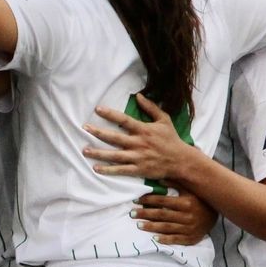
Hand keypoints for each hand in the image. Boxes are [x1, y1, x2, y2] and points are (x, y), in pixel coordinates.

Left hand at [82, 93, 196, 181]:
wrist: (181, 161)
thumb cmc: (171, 139)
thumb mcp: (164, 120)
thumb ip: (151, 108)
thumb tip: (138, 96)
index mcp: (144, 130)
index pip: (124, 120)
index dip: (110, 114)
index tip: (97, 109)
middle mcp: (139, 143)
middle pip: (115, 138)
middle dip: (98, 133)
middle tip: (84, 128)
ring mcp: (138, 157)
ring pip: (114, 155)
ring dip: (99, 153)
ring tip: (84, 150)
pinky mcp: (139, 169)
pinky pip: (121, 170)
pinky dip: (108, 170)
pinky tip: (96, 168)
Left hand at [133, 185, 217, 245]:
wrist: (216, 216)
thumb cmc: (199, 200)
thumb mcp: (189, 190)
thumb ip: (175, 183)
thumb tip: (158, 178)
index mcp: (186, 203)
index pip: (163, 201)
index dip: (148, 200)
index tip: (136, 200)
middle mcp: (187, 216)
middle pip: (162, 215)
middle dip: (145, 214)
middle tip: (132, 213)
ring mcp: (189, 228)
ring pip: (166, 228)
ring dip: (151, 227)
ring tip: (138, 225)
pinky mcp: (191, 238)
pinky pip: (176, 239)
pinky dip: (165, 240)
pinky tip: (155, 239)